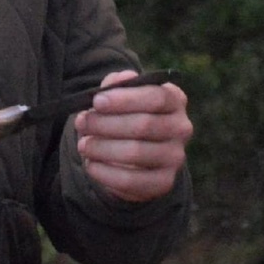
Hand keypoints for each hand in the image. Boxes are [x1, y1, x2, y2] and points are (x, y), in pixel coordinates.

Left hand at [73, 68, 192, 202]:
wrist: (134, 153)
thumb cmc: (125, 114)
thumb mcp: (121, 95)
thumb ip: (117, 85)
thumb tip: (117, 81)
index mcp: (175, 99)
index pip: (156, 96)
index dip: (124, 99)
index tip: (96, 101)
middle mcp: (181, 127)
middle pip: (144, 125)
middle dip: (106, 124)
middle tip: (82, 123)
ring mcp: (175, 157)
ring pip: (136, 153)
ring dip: (102, 148)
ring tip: (83, 144)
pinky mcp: (164, 182)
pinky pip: (131, 180)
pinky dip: (105, 173)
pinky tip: (91, 164)